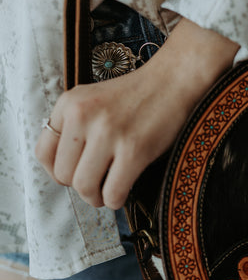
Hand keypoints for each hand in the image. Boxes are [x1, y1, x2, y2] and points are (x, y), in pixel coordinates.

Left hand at [36, 18, 238, 208]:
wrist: (173, 79)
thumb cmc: (137, 96)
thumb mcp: (94, 100)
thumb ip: (75, 127)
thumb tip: (64, 171)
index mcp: (69, 104)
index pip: (43, 153)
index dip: (56, 172)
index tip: (73, 174)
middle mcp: (83, 116)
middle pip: (63, 175)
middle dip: (80, 187)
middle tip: (96, 185)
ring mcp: (108, 133)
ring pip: (84, 187)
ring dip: (96, 198)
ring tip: (107, 191)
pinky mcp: (134, 149)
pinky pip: (113, 192)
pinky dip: (115, 200)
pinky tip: (122, 191)